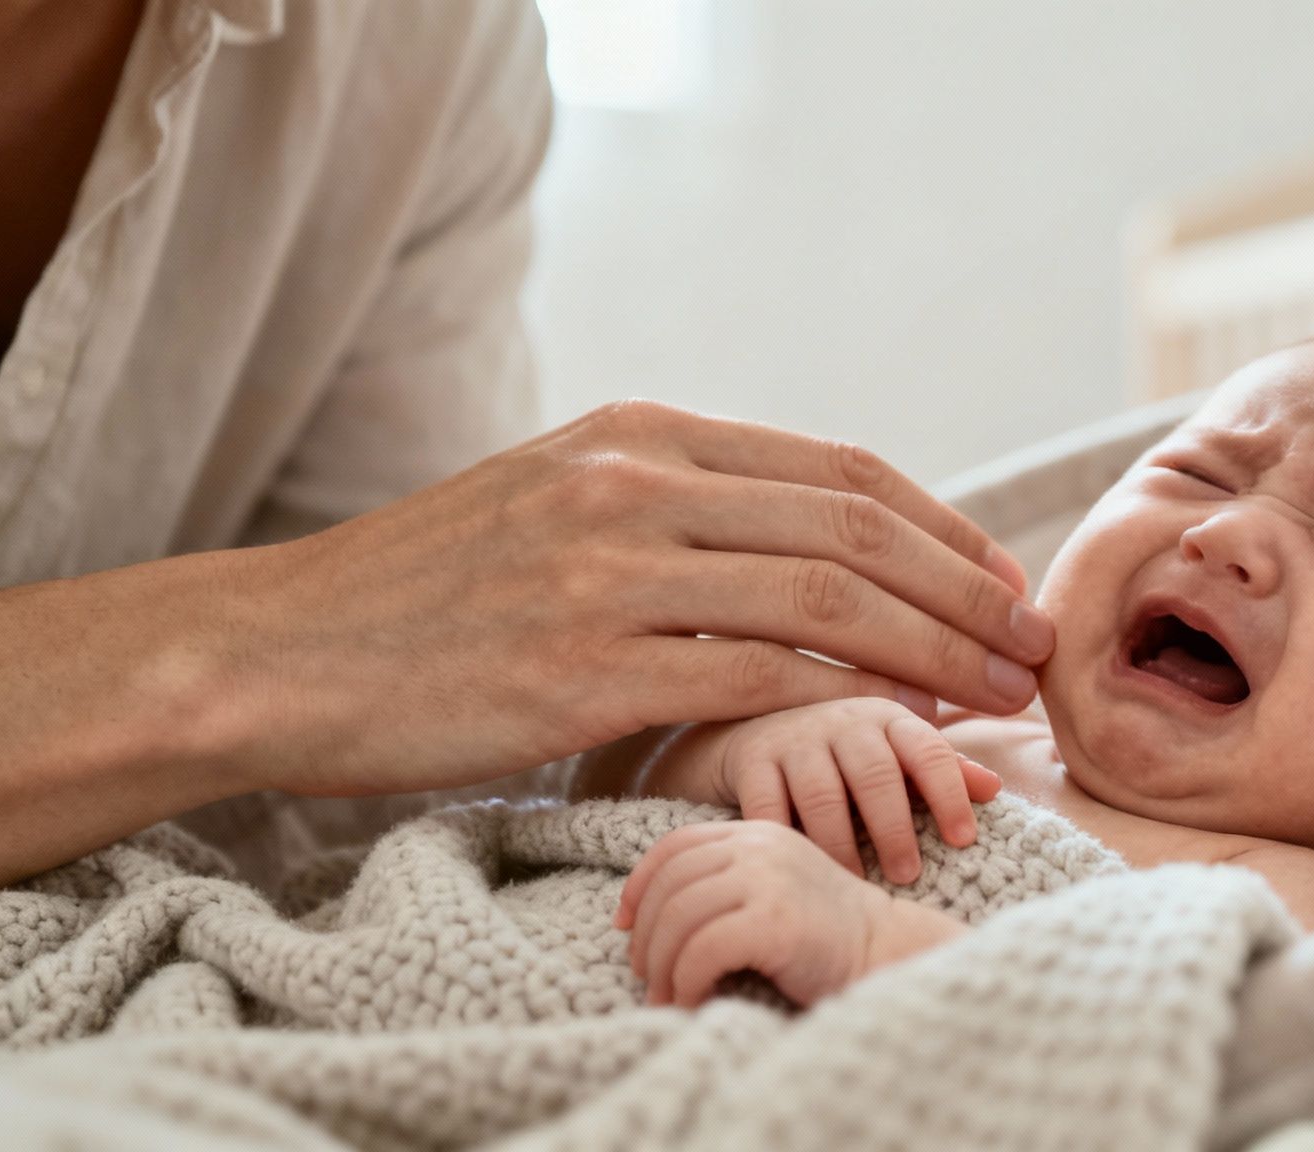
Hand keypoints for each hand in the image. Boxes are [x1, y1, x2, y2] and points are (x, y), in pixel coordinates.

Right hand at [200, 402, 1054, 797]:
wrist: (282, 649)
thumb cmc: (429, 589)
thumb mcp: (557, 498)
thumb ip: (677, 506)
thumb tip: (805, 546)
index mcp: (639, 435)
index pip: (836, 470)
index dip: (941, 528)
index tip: (999, 581)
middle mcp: (636, 487)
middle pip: (854, 530)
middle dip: (966, 591)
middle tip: (1030, 645)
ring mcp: (610, 573)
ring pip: (826, 602)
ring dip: (934, 652)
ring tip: (997, 695)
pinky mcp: (586, 668)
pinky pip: (754, 677)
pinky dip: (843, 700)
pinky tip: (895, 723)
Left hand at [617, 820, 898, 1006]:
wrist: (887, 953)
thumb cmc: (825, 935)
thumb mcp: (773, 888)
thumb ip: (725, 883)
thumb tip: (642, 916)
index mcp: (757, 832)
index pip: (675, 846)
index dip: (638, 885)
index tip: (624, 925)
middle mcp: (759, 847)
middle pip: (669, 887)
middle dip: (646, 937)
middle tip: (646, 976)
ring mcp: (768, 880)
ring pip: (678, 920)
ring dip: (662, 967)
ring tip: (666, 997)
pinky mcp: (774, 921)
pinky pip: (702, 951)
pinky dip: (685, 982)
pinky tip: (692, 1000)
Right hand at [703, 699, 1001, 883]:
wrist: (752, 730)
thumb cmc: (843, 755)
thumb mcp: (895, 754)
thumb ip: (942, 771)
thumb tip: (994, 788)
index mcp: (889, 719)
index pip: (929, 751)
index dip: (949, 794)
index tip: (963, 839)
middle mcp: (844, 721)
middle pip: (876, 774)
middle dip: (895, 827)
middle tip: (909, 874)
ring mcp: (794, 738)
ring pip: (822, 794)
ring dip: (842, 844)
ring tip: (857, 885)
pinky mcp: (751, 759)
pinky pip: (768, 805)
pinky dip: (784, 839)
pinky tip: (797, 872)